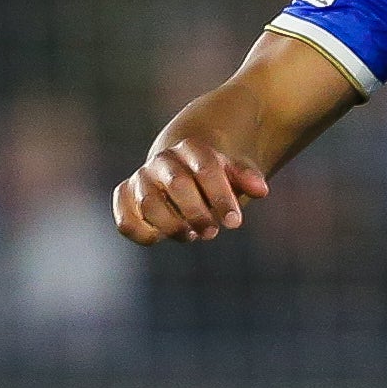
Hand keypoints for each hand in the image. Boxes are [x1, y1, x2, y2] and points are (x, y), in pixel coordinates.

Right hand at [112, 139, 268, 244]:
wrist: (182, 168)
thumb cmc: (213, 176)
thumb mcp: (233, 173)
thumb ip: (246, 178)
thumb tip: (261, 190)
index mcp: (192, 149)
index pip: (206, 167)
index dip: (221, 196)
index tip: (235, 223)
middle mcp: (164, 161)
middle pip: (178, 184)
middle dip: (198, 213)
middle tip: (213, 232)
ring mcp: (142, 179)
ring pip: (148, 203)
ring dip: (172, 225)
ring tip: (190, 235)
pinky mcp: (127, 199)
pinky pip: (125, 219)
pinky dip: (140, 233)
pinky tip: (158, 238)